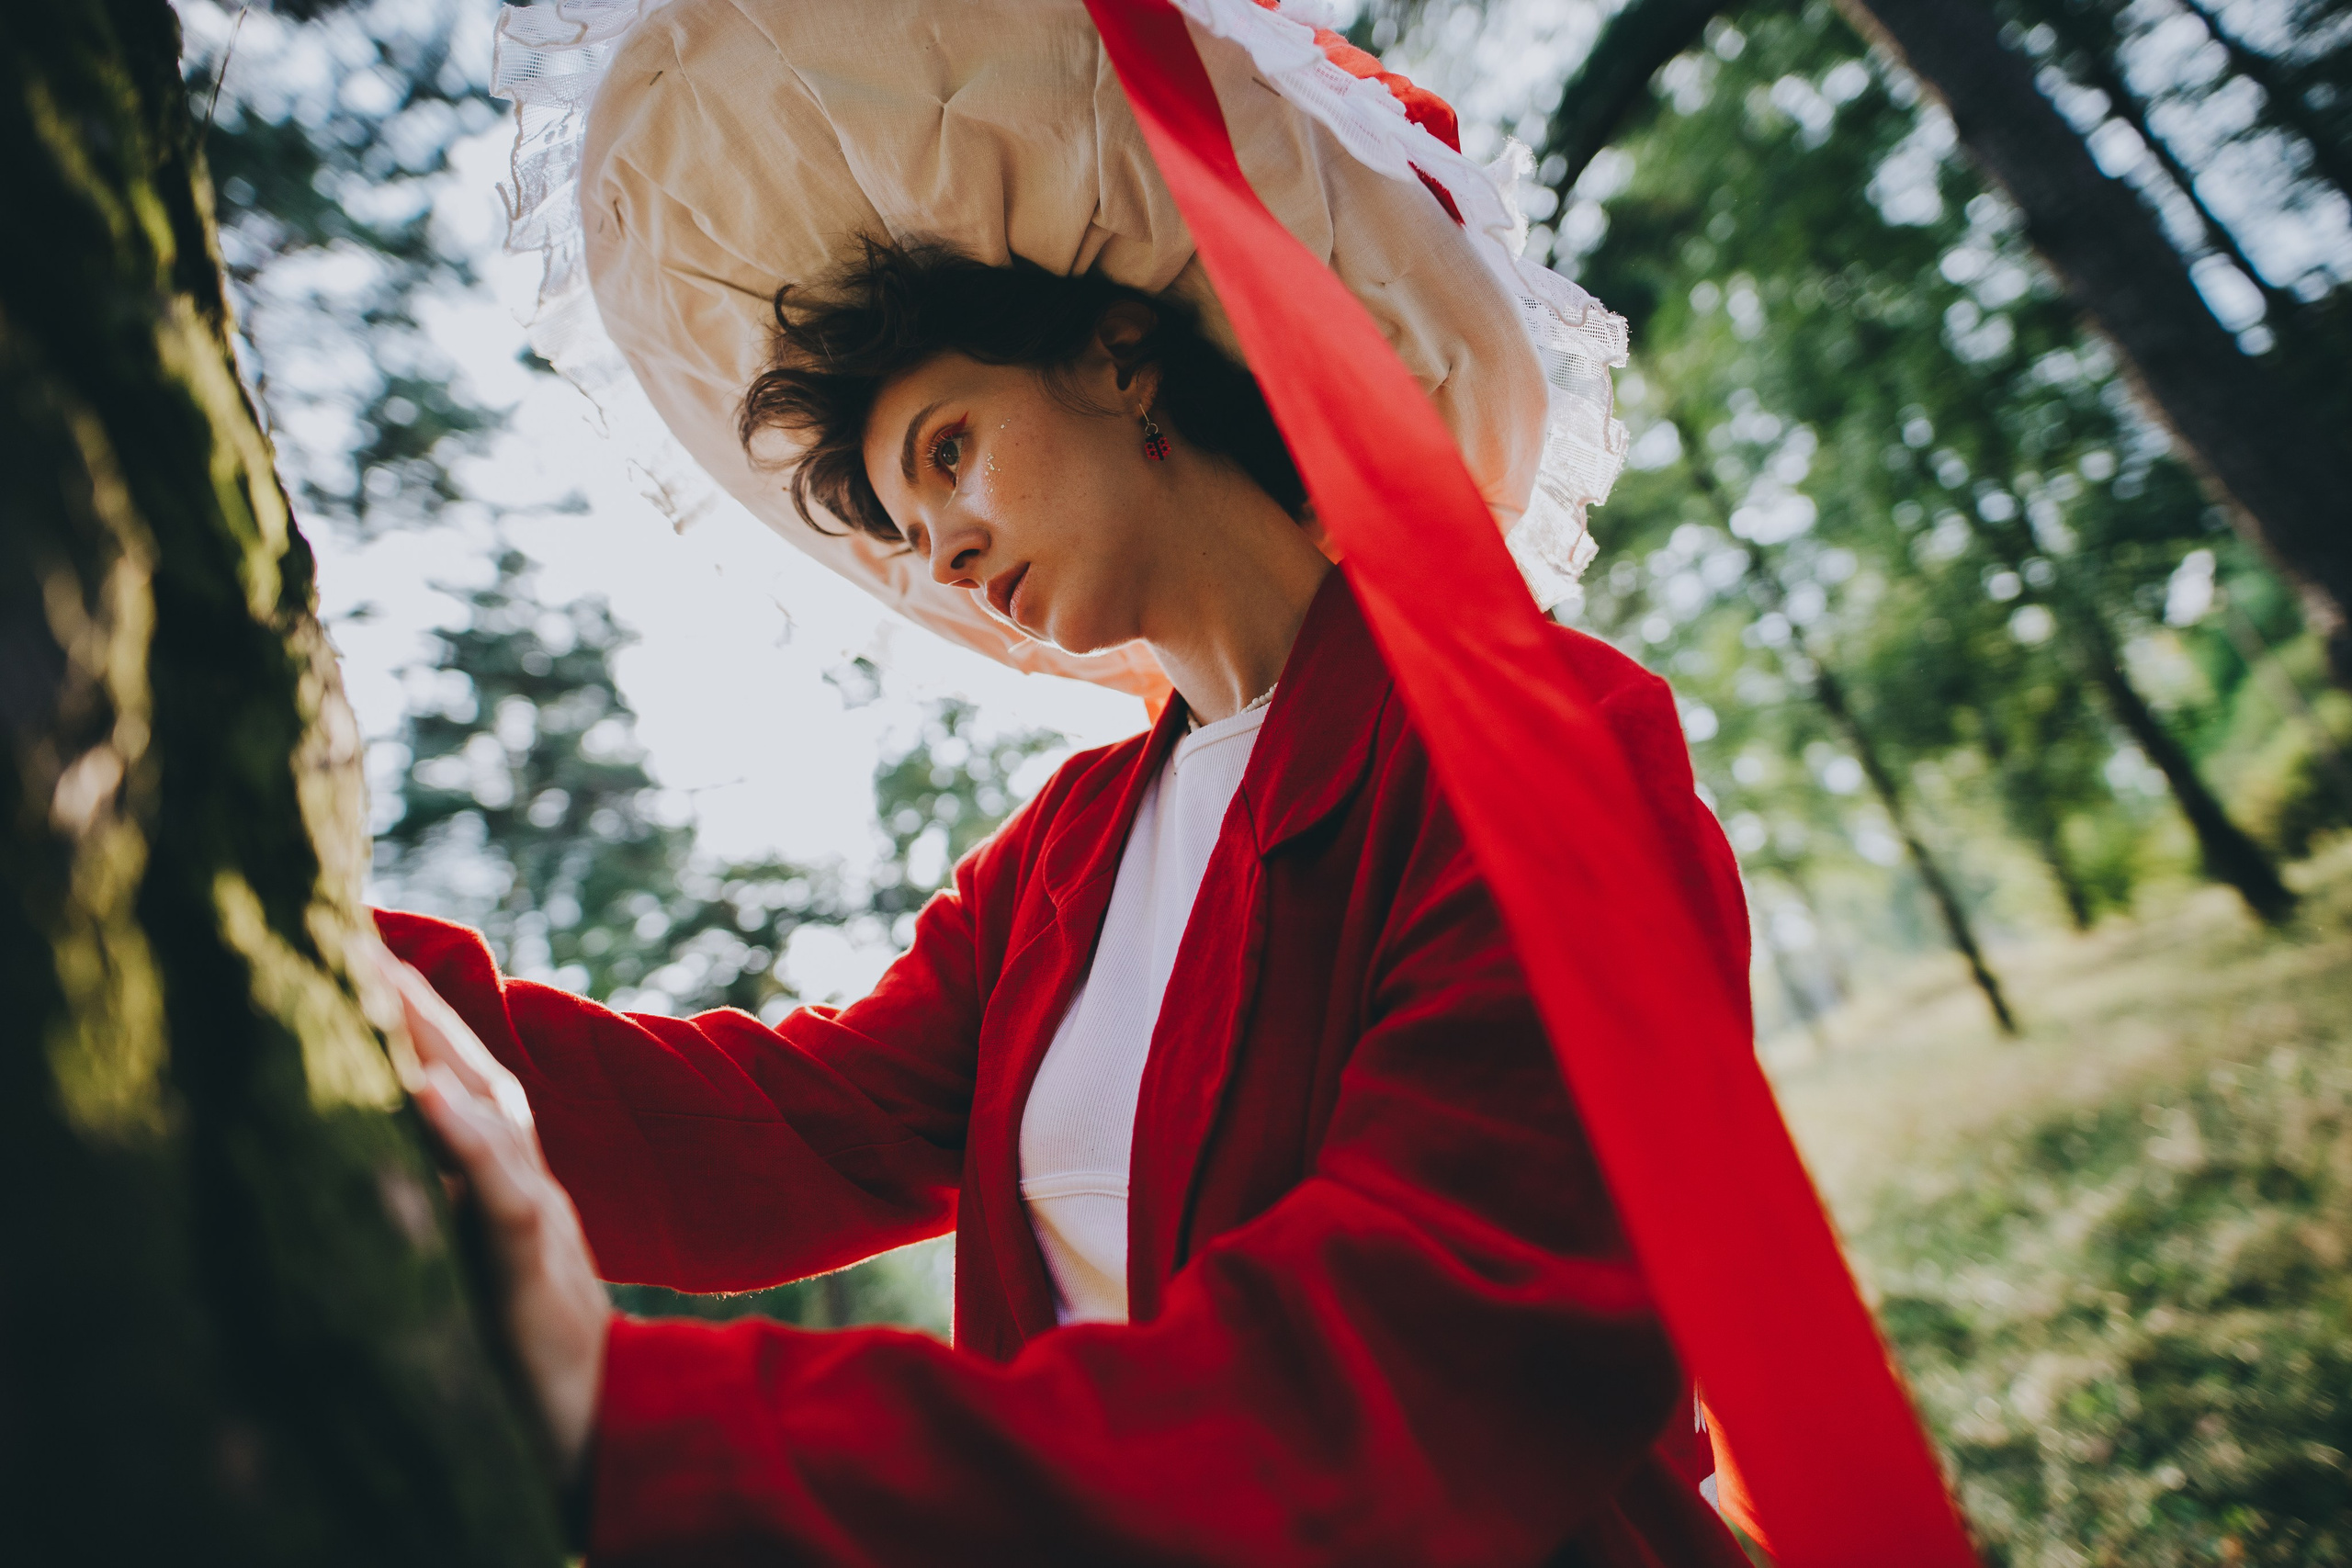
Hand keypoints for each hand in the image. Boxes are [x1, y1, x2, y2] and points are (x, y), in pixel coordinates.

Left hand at [377, 953, 610, 1483]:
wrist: (594, 1411)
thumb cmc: (525, 1332)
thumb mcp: (475, 1245)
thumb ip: (447, 1185)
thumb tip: (383, 1133)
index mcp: (500, 1165)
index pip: (448, 1067)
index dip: (401, 1007)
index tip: (345, 940)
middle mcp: (518, 1169)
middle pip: (465, 1062)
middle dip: (407, 994)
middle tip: (347, 923)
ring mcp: (528, 1206)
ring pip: (483, 1105)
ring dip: (430, 1038)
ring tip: (374, 977)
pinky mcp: (527, 1256)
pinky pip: (495, 1188)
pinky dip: (462, 1136)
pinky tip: (422, 1090)